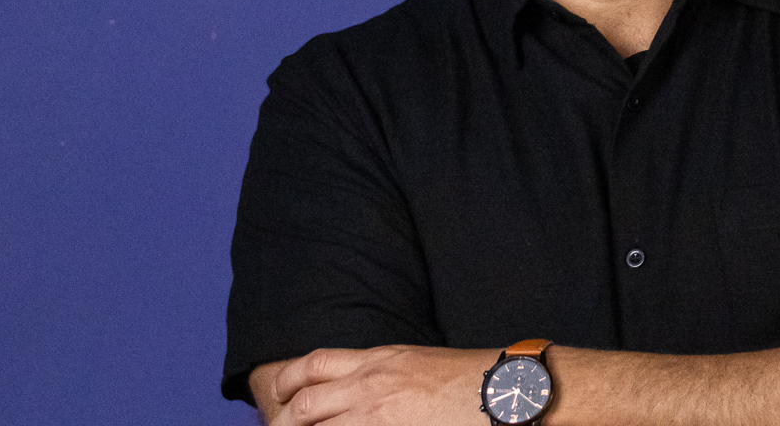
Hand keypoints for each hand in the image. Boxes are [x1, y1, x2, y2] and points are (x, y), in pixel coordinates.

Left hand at [263, 345, 496, 425]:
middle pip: (303, 405)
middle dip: (283, 424)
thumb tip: (356, 390)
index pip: (313, 364)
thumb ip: (382, 372)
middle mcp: (369, 385)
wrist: (503, 392)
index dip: (286, 382)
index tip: (277, 396)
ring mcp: (375, 416)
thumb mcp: (418, 361)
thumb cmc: (469, 377)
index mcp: (378, 359)